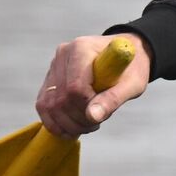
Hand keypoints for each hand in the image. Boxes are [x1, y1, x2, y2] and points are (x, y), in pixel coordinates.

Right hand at [36, 34, 150, 137]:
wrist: (125, 55)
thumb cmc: (131, 68)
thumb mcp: (132, 83)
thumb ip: (114, 99)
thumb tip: (92, 117)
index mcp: (82, 48)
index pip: (75, 88)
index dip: (86, 107)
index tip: (103, 113)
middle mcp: (63, 55)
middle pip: (60, 99)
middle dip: (77, 119)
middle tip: (96, 125)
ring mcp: (54, 66)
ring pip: (48, 104)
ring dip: (65, 124)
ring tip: (87, 126)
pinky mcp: (49, 78)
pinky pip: (43, 105)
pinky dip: (55, 121)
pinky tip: (72, 127)